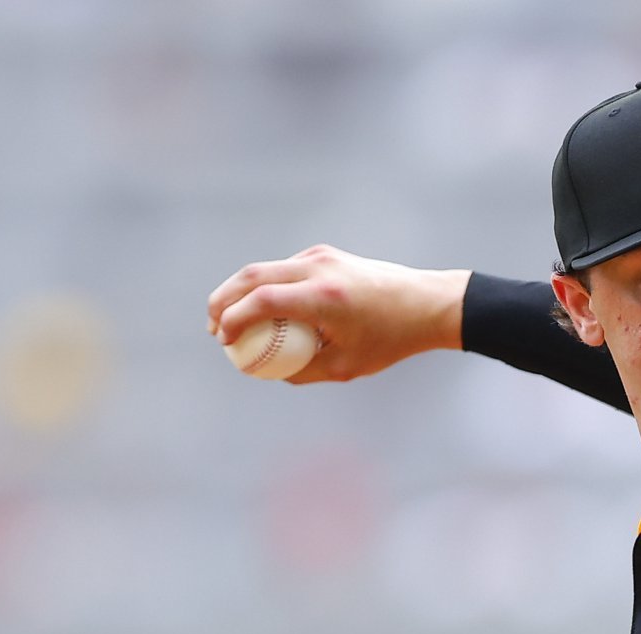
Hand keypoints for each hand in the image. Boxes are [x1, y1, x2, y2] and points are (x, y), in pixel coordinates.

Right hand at [206, 245, 470, 382]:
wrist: (426, 304)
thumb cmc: (390, 340)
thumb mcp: (345, 366)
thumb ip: (302, 370)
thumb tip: (267, 372)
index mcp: (324, 297)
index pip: (261, 300)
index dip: (233, 320)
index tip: (224, 341)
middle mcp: (319, 268)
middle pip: (251, 276)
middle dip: (223, 301)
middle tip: (213, 328)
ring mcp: (321, 256)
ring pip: (264, 268)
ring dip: (240, 291)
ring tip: (228, 319)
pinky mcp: (325, 254)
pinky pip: (284, 268)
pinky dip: (265, 286)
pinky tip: (261, 309)